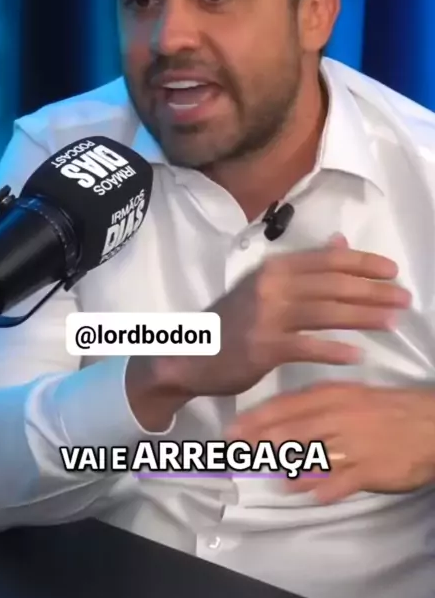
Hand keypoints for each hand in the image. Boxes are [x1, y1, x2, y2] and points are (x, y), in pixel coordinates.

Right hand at [152, 236, 409, 400]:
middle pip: (331, 284)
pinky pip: (306, 346)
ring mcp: (267, 316)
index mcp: (274, 268)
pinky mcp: (264, 347)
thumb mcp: (265, 286)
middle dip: (372, 290)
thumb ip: (304, 267)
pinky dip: (333, 350)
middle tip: (403, 297)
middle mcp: (271, 286)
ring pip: (325, 312)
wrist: (193, 353)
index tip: (391, 269)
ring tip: (392, 321)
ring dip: (362, 316)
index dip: (362, 263)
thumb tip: (339, 242)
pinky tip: (357, 354)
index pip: (326, 260)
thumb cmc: (234, 320)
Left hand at [228, 382, 434, 502]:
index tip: (232, 429)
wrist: (429, 422)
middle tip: (236, 453)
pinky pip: (341, 482)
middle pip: (292, 431)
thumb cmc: (384, 409)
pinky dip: (323, 489)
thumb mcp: (349, 397)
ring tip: (273, 478)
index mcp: (332, 396)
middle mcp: (337, 416)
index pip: (286, 406)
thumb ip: (315, 410)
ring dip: (288, 468)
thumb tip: (280, 425)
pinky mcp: (369, 468)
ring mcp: (353, 443)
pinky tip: (309, 495)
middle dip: (260, 442)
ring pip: (312, 456)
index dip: (257, 418)